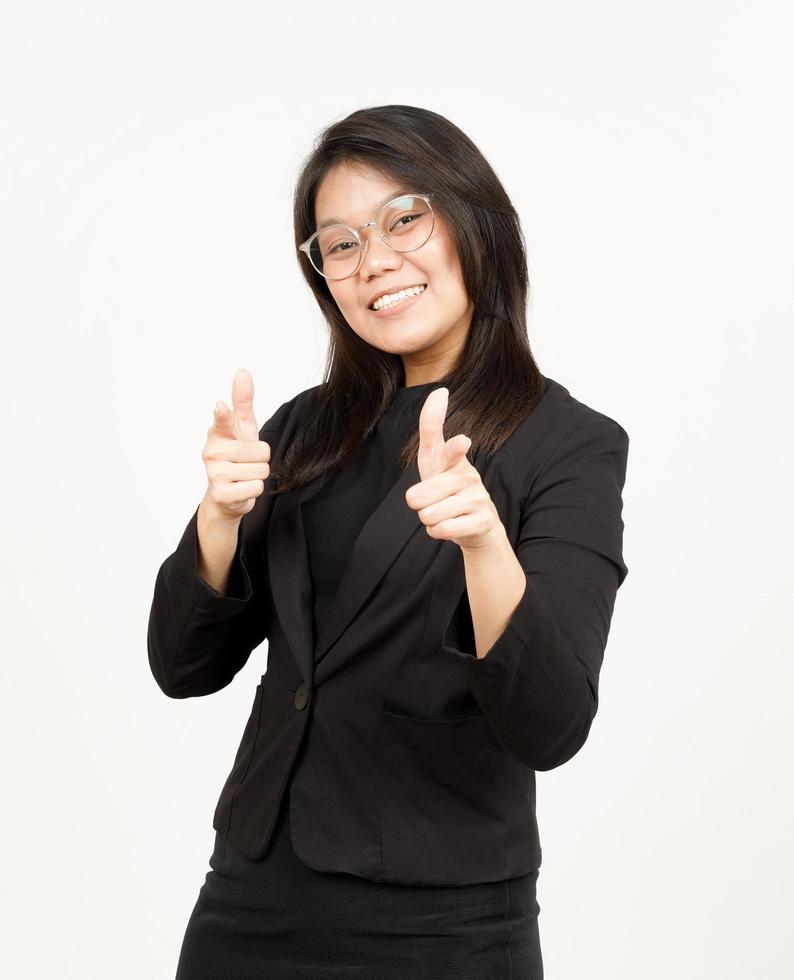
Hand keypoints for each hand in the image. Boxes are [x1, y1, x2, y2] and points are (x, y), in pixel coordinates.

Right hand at [201, 368, 270, 521]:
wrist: (227, 493)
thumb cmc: (237, 453)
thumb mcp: (243, 426)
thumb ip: (243, 401)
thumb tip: (242, 372)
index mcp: (218, 432)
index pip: (223, 421)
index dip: (223, 415)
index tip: (221, 407)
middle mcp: (212, 452)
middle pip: (261, 452)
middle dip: (261, 459)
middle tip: (248, 461)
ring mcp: (214, 474)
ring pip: (261, 471)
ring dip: (259, 475)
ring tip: (244, 475)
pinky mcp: (221, 494)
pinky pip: (256, 488)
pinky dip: (255, 490)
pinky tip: (241, 488)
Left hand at [404, 387, 503, 550]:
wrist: (476, 526)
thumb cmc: (448, 488)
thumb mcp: (436, 460)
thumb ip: (432, 428)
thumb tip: (440, 391)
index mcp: (454, 461)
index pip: (450, 449)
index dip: (454, 446)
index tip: (462, 441)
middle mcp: (468, 476)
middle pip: (418, 497)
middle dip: (419, 505)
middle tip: (434, 502)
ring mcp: (478, 498)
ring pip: (428, 516)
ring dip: (429, 519)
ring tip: (445, 513)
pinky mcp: (482, 520)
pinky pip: (441, 530)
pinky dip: (439, 532)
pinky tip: (453, 525)